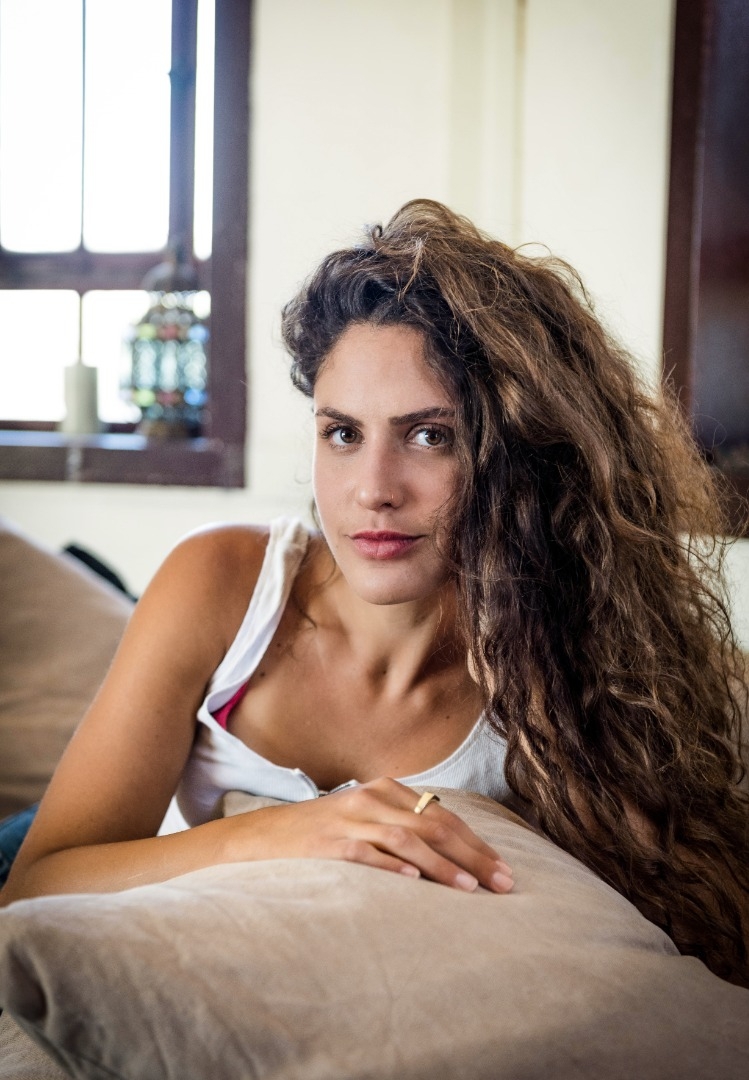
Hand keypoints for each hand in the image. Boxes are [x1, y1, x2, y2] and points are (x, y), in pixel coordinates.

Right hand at [227, 777, 513, 892]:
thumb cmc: (322, 834)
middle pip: (433, 826)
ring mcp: (349, 820)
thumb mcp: (366, 818)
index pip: (443, 816)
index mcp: (386, 791)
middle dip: (473, 856)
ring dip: (442, 865)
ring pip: (407, 840)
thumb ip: (403, 826)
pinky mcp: (328, 844)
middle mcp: (372, 800)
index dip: (477, 844)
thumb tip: (455, 852)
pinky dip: (392, 867)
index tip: (504, 870)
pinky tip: (414, 883)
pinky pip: (366, 853)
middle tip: (503, 883)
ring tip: (469, 890)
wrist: (261, 836)